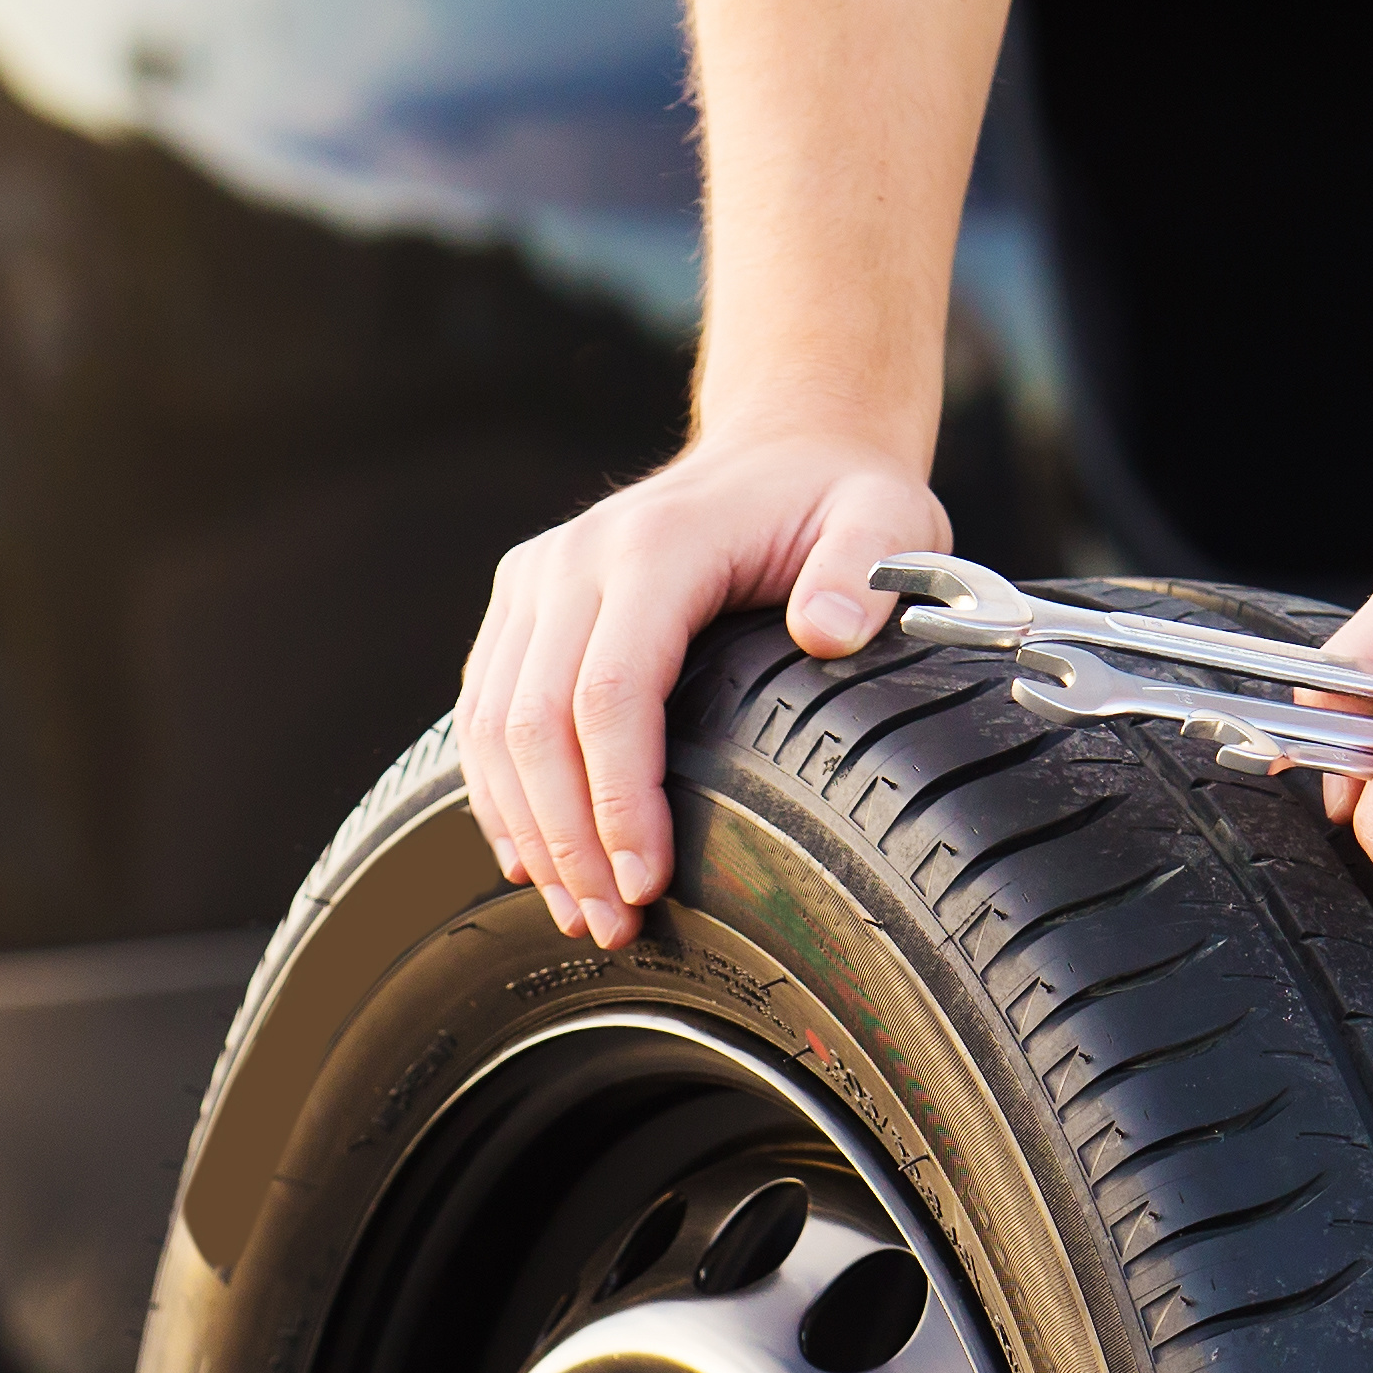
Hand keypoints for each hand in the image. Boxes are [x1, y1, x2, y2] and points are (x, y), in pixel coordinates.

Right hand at [458, 432, 949, 948]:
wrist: (784, 447)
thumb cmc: (838, 500)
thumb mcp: (888, 516)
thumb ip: (867, 567)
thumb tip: (825, 632)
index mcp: (655, 546)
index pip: (609, 693)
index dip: (618, 801)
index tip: (649, 884)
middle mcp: (575, 557)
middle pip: (536, 723)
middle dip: (570, 840)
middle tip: (615, 925)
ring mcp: (538, 578)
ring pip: (494, 725)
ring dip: (530, 831)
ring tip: (583, 913)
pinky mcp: (521, 604)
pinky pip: (484, 711)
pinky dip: (499, 794)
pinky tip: (534, 861)